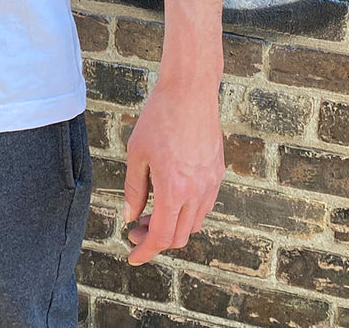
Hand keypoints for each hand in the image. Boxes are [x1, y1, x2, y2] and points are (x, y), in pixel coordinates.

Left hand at [122, 76, 223, 263]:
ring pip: (193, 223)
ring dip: (173, 226)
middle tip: (136, 229)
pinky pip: (204, 205)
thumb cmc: (159, 118)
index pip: (161, 236)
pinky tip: (170, 196)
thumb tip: (130, 218)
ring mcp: (211, 184)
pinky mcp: (218, 173)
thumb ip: (134, 189)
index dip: (145, 251)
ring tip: (151, 211)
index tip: (132, 257)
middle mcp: (197, 192)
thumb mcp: (137, 153)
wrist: (190, 91)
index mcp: (173, 189)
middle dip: (156, 239)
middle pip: (179, 236)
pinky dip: (186, 211)